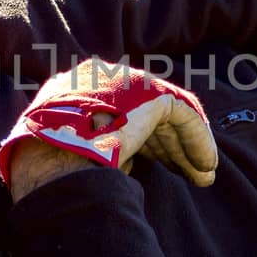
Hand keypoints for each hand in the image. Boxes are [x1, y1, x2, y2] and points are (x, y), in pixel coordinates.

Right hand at [0, 60, 218, 190]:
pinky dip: (197, 141)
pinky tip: (205, 166)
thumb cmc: (51, 172)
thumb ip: (99, 147)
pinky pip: (183, 115)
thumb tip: (126, 161)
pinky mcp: (149, 94)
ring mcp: (125, 83)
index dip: (144, 142)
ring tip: (203, 177)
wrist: (52, 166)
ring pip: (167, 117)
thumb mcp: (68, 154)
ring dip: (187, 149)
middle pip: (146, 115)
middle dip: (170, 148)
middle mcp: (100, 79)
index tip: (157, 165)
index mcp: (75, 90)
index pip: (119, 113)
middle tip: (188, 174)